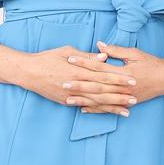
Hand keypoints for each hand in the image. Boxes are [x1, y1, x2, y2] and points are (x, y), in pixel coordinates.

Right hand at [17, 45, 138, 115]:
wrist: (28, 72)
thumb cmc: (48, 58)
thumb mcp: (67, 51)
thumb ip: (87, 56)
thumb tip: (104, 57)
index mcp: (78, 70)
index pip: (104, 74)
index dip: (119, 78)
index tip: (132, 79)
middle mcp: (76, 84)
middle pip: (103, 90)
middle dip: (120, 94)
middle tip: (135, 97)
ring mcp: (71, 95)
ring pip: (96, 102)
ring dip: (112, 106)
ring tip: (127, 110)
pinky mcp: (66, 102)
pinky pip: (85, 107)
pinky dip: (98, 110)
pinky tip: (108, 113)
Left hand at [61, 40, 163, 113]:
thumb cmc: (152, 64)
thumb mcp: (135, 53)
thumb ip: (116, 50)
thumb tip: (99, 45)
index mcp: (123, 72)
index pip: (99, 66)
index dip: (84, 62)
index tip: (70, 59)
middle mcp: (122, 86)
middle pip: (97, 85)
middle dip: (79, 84)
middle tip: (63, 82)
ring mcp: (124, 97)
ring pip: (100, 99)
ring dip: (83, 99)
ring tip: (68, 99)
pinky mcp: (126, 103)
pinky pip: (108, 108)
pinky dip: (95, 109)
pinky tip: (83, 109)